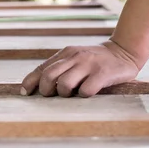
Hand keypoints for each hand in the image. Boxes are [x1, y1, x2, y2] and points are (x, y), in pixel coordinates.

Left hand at [20, 40, 140, 97]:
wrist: (124, 51)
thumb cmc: (94, 61)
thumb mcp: (75, 58)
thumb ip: (60, 67)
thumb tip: (38, 85)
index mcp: (65, 54)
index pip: (41, 68)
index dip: (30, 82)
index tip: (25, 93)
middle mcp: (75, 57)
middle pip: (49, 77)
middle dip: (45, 91)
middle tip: (52, 96)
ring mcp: (88, 65)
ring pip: (64, 84)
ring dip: (64, 94)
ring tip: (72, 95)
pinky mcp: (102, 74)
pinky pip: (85, 91)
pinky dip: (83, 96)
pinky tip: (88, 94)